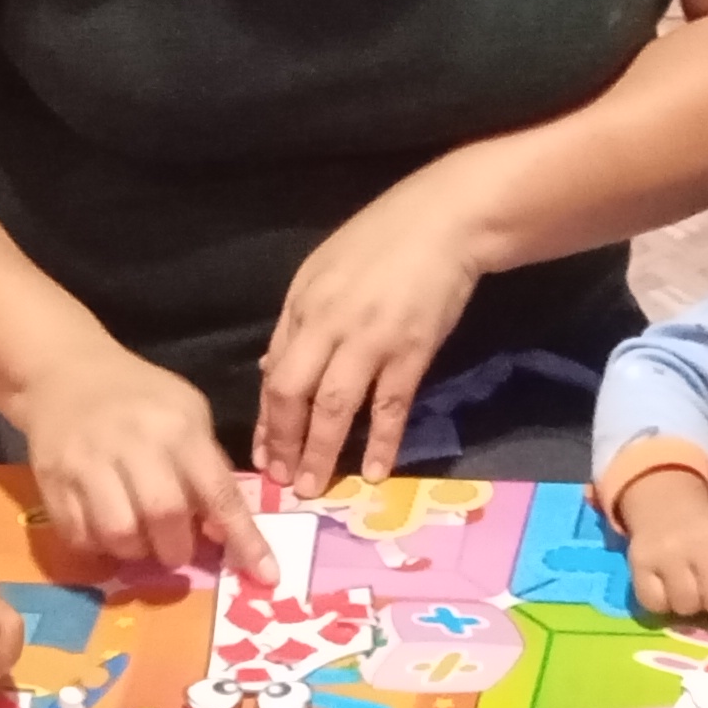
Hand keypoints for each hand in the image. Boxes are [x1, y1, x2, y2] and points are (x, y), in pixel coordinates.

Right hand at [11, 346, 276, 580]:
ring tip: (139, 539)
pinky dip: (98, 547)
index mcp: (177, 428)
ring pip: (118, 532)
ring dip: (136, 552)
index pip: (218, 492)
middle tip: (176, 548)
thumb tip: (222, 531)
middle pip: (164, 516)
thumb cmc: (139, 397)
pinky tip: (106, 531)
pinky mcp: (52, 480)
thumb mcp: (188, 412)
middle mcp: (133, 444)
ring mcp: (87, 462)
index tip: (265, 576)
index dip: (243, 539)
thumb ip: (208, 466)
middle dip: (178, 548)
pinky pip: (79, 535)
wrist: (65, 371)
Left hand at [255, 196, 487, 496]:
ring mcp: (371, 339)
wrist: (445, 221)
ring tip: (314, 486)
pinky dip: (382, 442)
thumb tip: (273, 370)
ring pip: (336, 407)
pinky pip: (390, 406)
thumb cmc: (382, 241)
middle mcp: (329, 325)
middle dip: (284, 442)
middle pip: (294, 393)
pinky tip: (373, 473)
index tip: (263, 456)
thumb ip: (298, 322)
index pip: (275, 372)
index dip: (266, 419)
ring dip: (321, 451)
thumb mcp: (322, 271)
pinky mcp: (412, 351)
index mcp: (303, 305)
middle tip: (282, 481)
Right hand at [617, 472, 707, 619]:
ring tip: (688, 588)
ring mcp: (665, 553)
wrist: (665, 506)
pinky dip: (662, 604)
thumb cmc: (707, 533)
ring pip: (685, 606)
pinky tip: (666, 590)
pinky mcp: (639, 562)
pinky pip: (654, 604)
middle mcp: (696, 543)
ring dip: (689, 605)